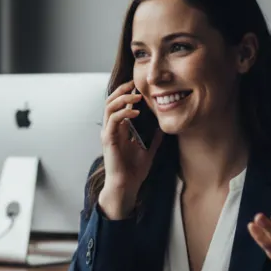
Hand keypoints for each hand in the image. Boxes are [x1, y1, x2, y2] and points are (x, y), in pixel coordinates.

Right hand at [98, 82, 163, 219]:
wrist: (126, 186)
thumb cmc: (134, 171)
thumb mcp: (148, 150)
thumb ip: (153, 138)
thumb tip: (163, 128)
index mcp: (119, 130)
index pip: (118, 106)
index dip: (126, 94)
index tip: (138, 87)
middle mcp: (111, 129)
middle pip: (110, 102)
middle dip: (121, 90)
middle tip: (133, 83)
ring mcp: (108, 133)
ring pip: (109, 107)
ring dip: (122, 98)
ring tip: (136, 96)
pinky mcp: (108, 139)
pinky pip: (113, 120)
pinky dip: (124, 113)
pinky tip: (136, 112)